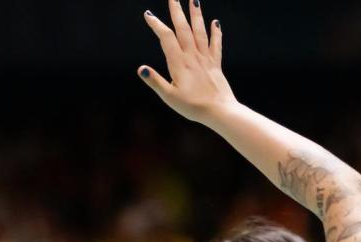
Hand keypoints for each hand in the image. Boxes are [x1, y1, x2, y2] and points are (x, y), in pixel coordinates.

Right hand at [138, 0, 232, 125]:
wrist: (220, 111)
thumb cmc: (192, 107)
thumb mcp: (169, 97)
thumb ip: (155, 81)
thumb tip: (140, 69)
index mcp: (179, 63)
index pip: (166, 38)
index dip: (156, 25)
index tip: (148, 14)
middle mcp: (192, 57)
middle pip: (183, 29)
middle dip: (177, 12)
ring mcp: (205, 59)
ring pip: (200, 32)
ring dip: (196, 15)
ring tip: (194, 0)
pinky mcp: (215, 65)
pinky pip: (215, 45)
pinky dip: (215, 33)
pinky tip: (215, 23)